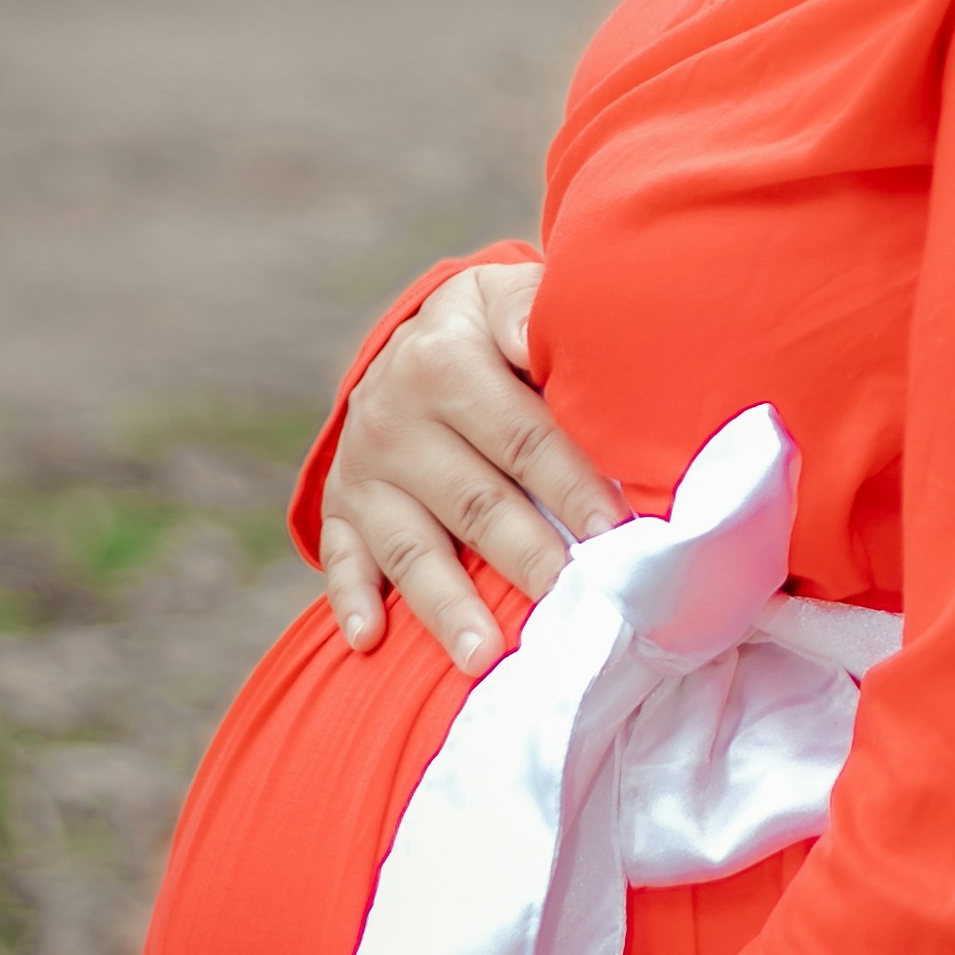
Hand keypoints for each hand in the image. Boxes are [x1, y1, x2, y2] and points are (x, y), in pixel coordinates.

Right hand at [320, 256, 615, 673]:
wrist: (407, 340)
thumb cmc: (486, 330)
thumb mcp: (504, 297)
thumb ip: (534, 312)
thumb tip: (566, 331)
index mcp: (445, 363)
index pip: (525, 439)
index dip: (573, 489)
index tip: (615, 536)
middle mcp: (395, 419)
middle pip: (476, 504)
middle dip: (527, 559)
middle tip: (570, 607)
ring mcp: (362, 471)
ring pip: (412, 548)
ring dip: (447, 606)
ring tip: (484, 657)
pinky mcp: (339, 510)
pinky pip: (342, 560)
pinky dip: (353, 601)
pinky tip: (371, 641)